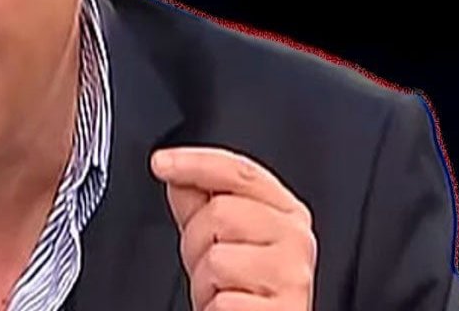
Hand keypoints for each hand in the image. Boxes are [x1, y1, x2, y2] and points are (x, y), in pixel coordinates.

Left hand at [150, 147, 316, 310]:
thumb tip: (179, 175)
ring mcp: (293, 276)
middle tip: (208, 268)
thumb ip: (200, 205)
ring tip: (221, 293)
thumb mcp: (218, 240)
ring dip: (203, 283)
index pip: (240, 173)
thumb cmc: (241, 293)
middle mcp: (297, 239)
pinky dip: (213, 310)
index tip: (161, 163)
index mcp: (286, 213)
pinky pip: (222, 301)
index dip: (197, 163)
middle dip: (195, 243)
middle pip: (220, 211)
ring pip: (218, 258)